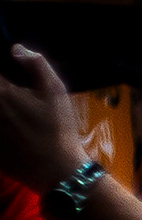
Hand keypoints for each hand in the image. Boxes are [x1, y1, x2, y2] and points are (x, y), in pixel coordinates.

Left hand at [0, 46, 85, 192]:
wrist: (56, 169)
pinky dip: (0, 126)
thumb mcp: (56, 91)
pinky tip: (13, 128)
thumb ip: (36, 64)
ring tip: (15, 112)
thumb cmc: (59, 128)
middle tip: (13, 94)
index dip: (2, 76)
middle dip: (2, 91)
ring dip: (2, 108)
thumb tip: (15, 49)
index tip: (11, 79)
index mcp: (1, 91)